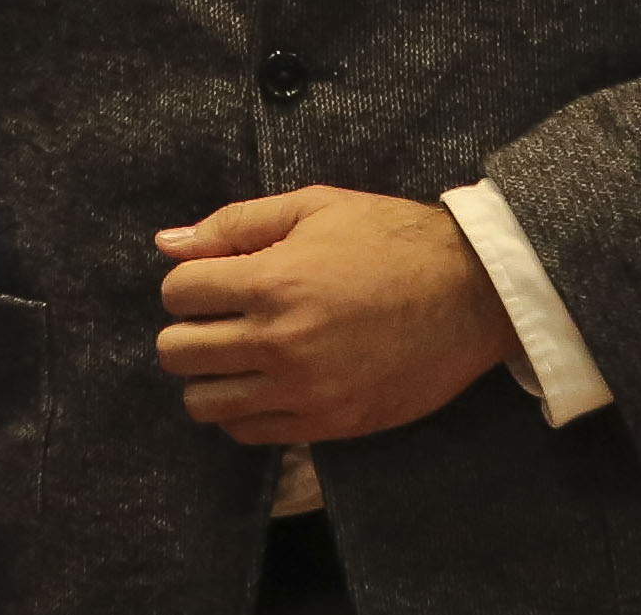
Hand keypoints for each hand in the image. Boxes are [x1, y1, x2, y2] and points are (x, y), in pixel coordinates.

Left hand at [152, 186, 513, 445]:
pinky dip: (241, 409)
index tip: (216, 277)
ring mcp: (303, 392)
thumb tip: (168, 243)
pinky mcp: (328, 425)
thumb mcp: (312, 207)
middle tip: (220, 316)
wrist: (472, 294)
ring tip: (237, 352)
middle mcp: (279, 343)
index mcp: (272, 282)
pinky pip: (248, 432)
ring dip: (208, 375)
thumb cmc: (391, 239)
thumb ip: (234, 224)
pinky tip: (264, 382)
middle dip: (188, 328)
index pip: (177, 293)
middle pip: (177, 351)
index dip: (190, 280)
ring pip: (202, 402)